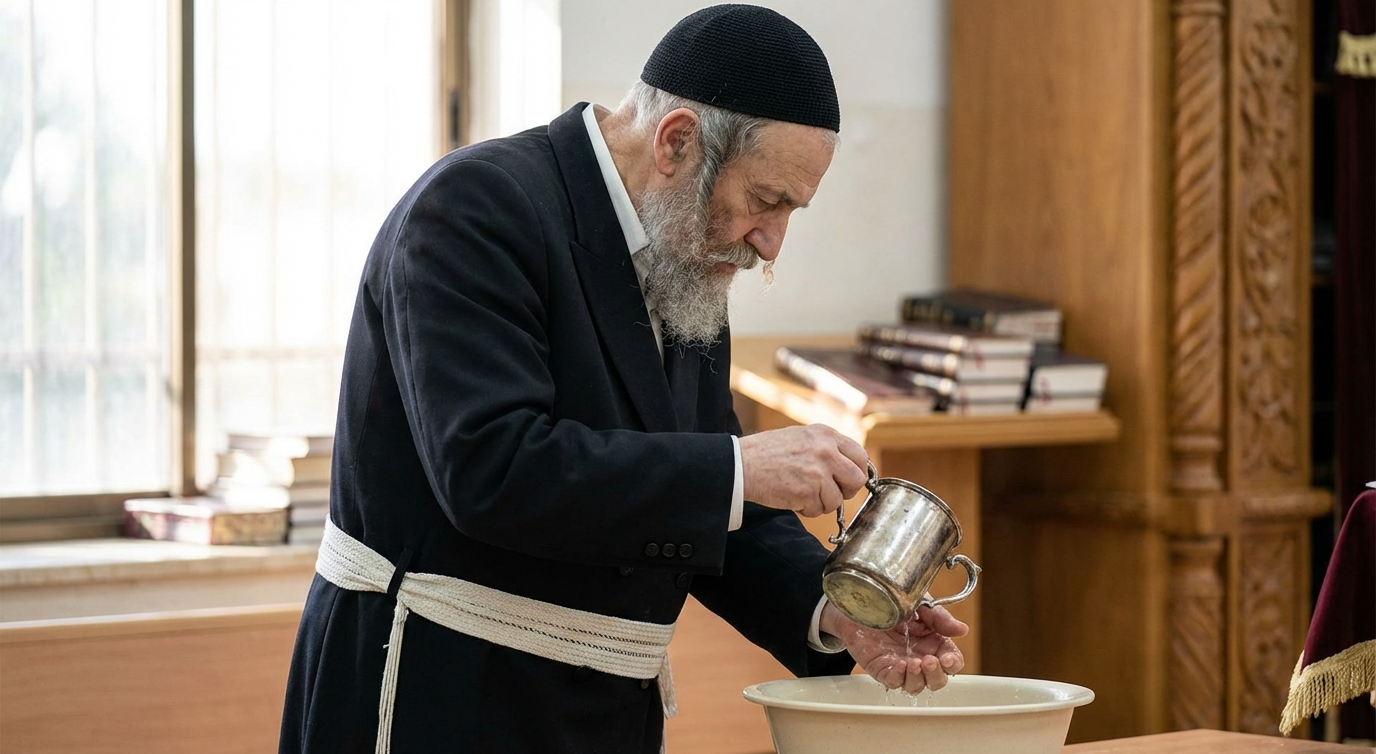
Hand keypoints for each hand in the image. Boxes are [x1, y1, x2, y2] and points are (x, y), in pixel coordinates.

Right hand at [737, 424, 867, 517]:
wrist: (742, 464)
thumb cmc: (767, 452)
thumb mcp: (801, 437)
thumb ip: (827, 447)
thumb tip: (851, 465)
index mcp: (825, 434)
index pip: (860, 455)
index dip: (857, 471)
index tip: (849, 480)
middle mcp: (825, 451)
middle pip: (857, 479)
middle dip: (846, 490)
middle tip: (831, 492)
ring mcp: (818, 472)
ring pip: (837, 499)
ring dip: (822, 502)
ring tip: (802, 493)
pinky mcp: (808, 491)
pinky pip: (819, 510)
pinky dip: (807, 509)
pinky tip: (793, 498)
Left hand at [821, 601, 967, 692]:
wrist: (861, 602)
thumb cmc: (892, 604)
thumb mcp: (920, 606)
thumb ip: (940, 618)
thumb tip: (963, 630)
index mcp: (934, 643)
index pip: (952, 662)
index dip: (953, 664)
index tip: (948, 659)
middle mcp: (920, 658)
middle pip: (937, 681)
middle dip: (936, 675)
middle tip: (929, 661)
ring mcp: (901, 666)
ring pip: (916, 686)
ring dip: (918, 678)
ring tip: (913, 662)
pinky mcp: (882, 669)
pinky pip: (893, 682)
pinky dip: (898, 677)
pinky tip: (899, 665)